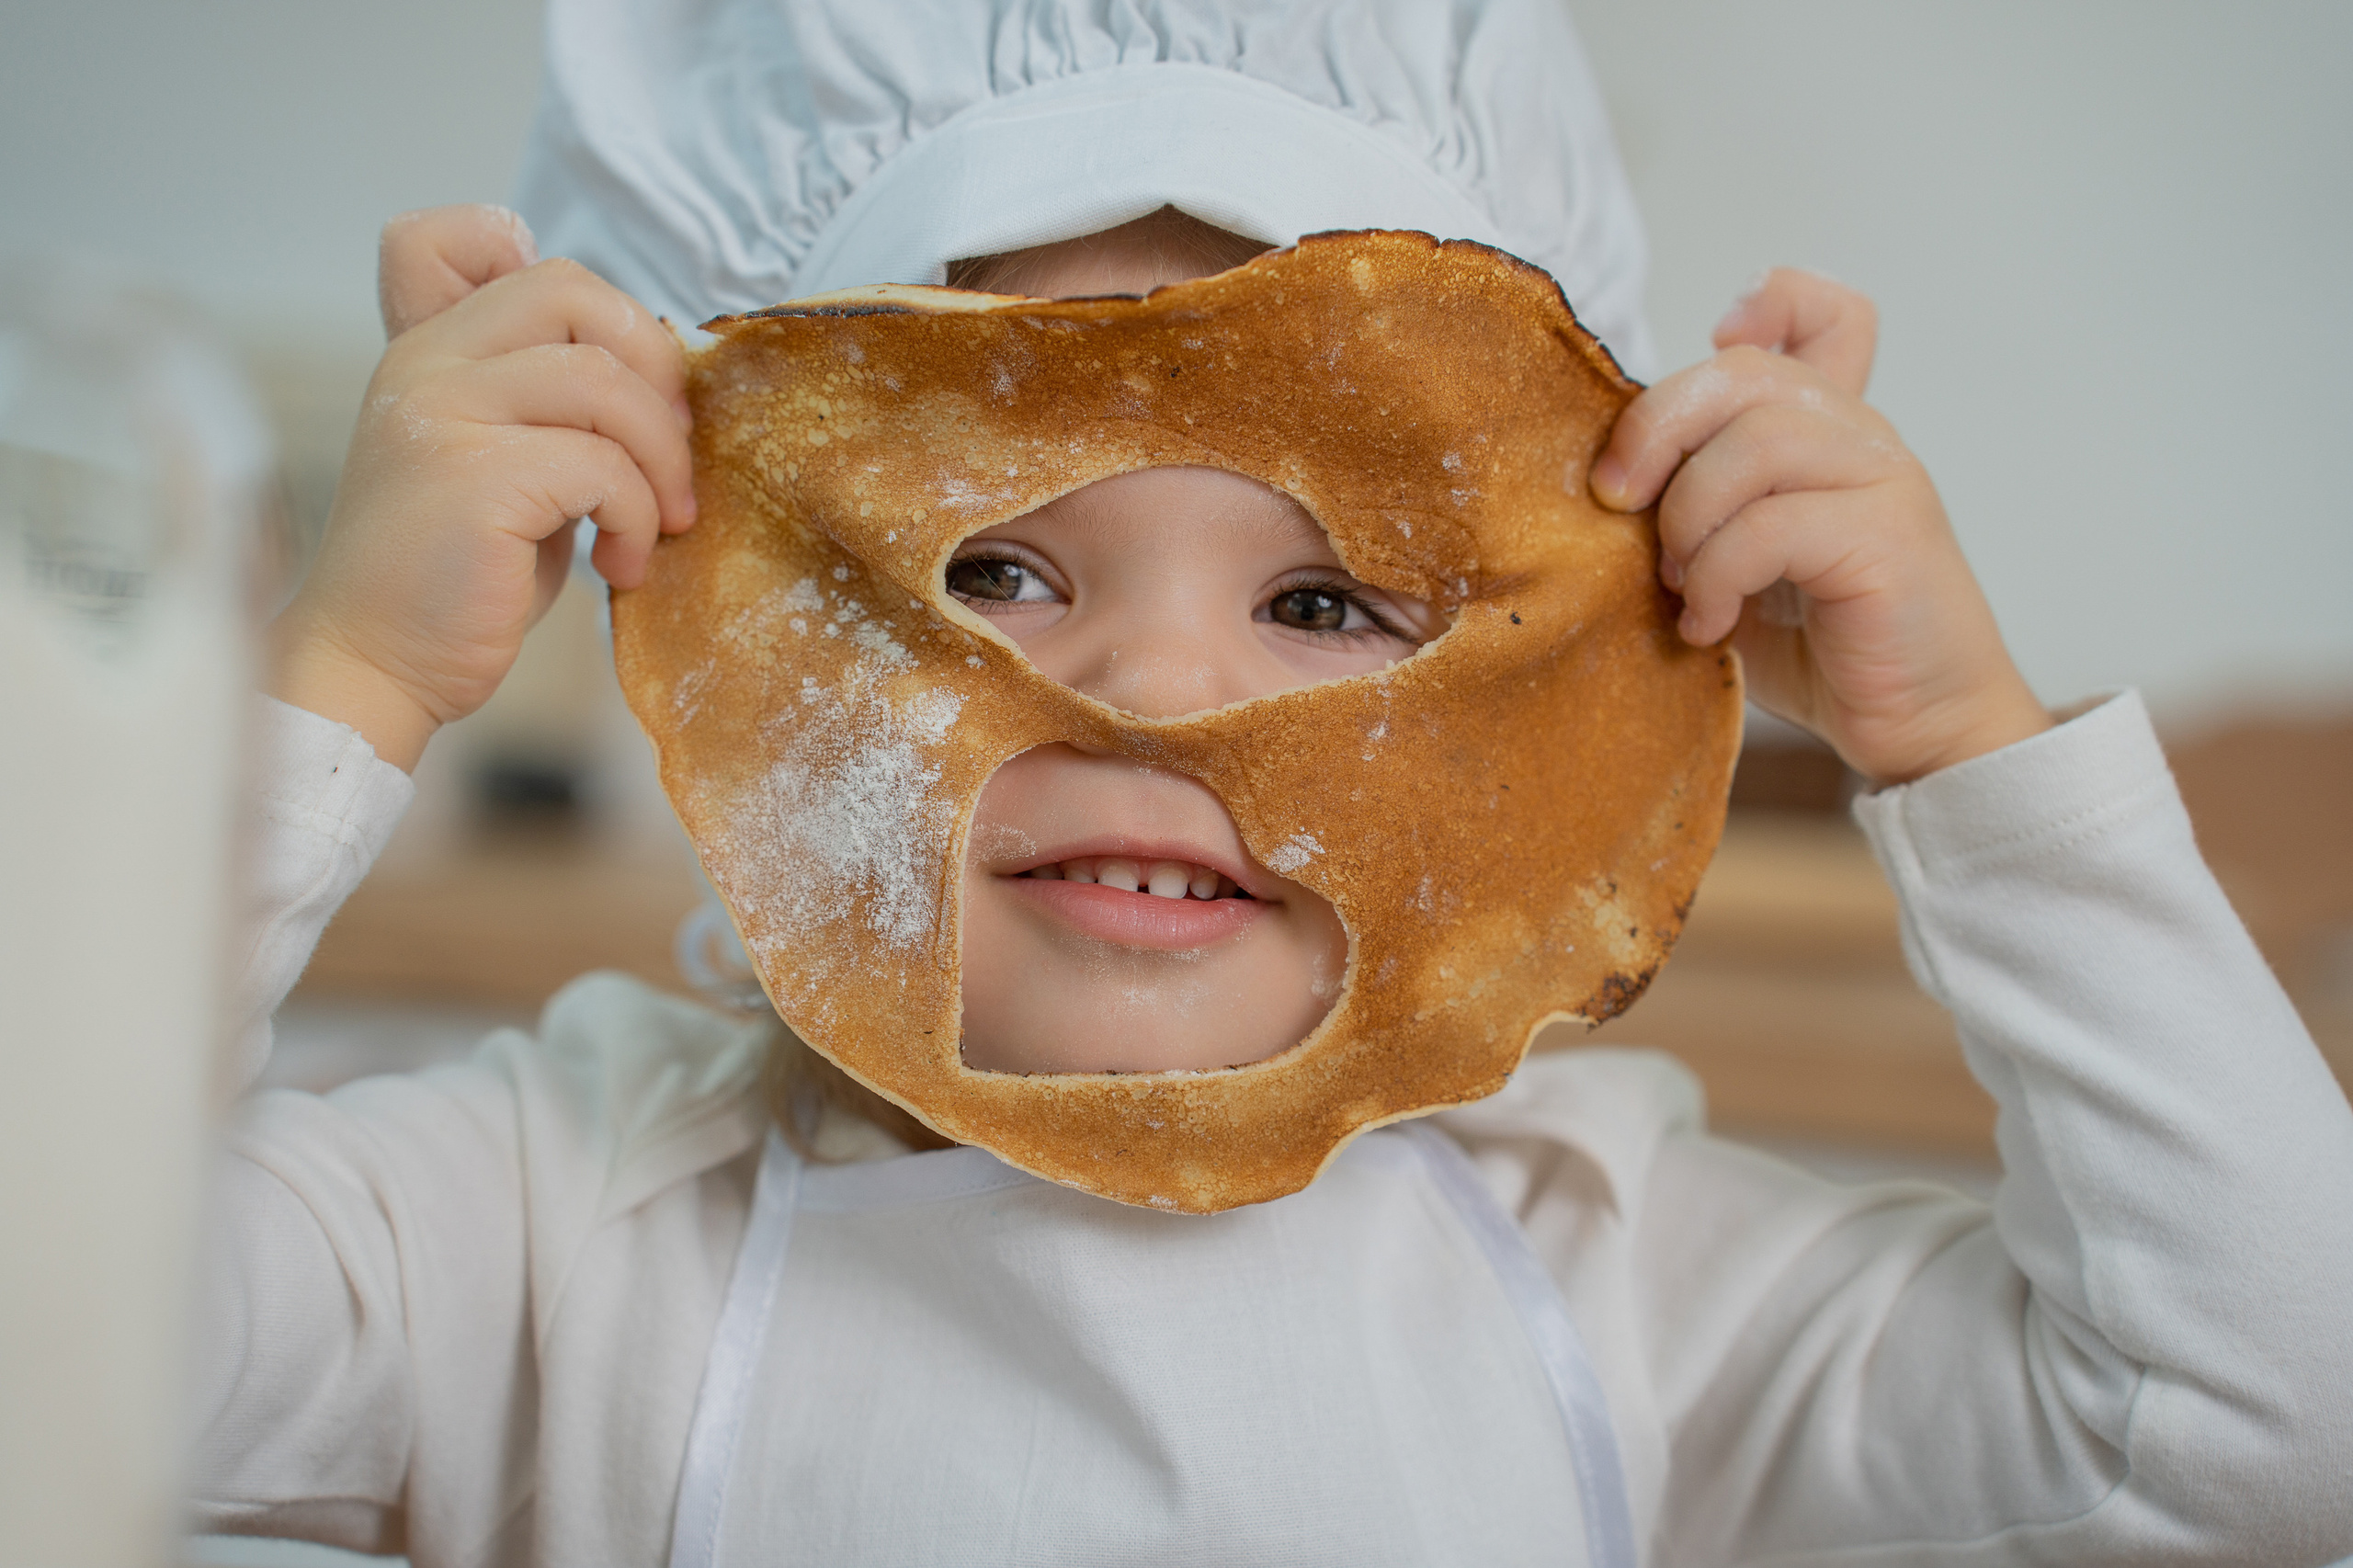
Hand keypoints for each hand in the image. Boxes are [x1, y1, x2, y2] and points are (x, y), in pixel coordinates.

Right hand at [270, 204, 695, 769]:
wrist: (375, 665)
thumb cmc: (454, 576)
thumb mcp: (497, 461)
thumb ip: (543, 402)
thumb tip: (658, 372)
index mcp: (426, 348)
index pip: (471, 236)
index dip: (573, 288)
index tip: (616, 373)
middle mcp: (424, 363)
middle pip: (571, 291)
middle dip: (654, 370)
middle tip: (670, 457)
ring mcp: (440, 413)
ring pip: (602, 381)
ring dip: (661, 460)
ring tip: (657, 525)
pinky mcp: (471, 477)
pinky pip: (602, 466)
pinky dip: (638, 518)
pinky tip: (619, 564)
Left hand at [1591, 269, 2048, 784]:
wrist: (1922, 728)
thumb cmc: (1827, 649)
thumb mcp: (1741, 565)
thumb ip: (1699, 510)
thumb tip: (1607, 488)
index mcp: (1829, 431)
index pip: (1830, 314)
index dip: (1772, 302)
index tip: (1715, 341)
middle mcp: (1862, 437)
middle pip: (1745, 373)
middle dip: (1653, 430)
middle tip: (1617, 503)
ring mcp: (1882, 480)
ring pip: (1753, 443)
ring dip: (1687, 518)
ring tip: (1679, 583)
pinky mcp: (1886, 537)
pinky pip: (1769, 525)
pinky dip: (1716, 577)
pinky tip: (1709, 624)